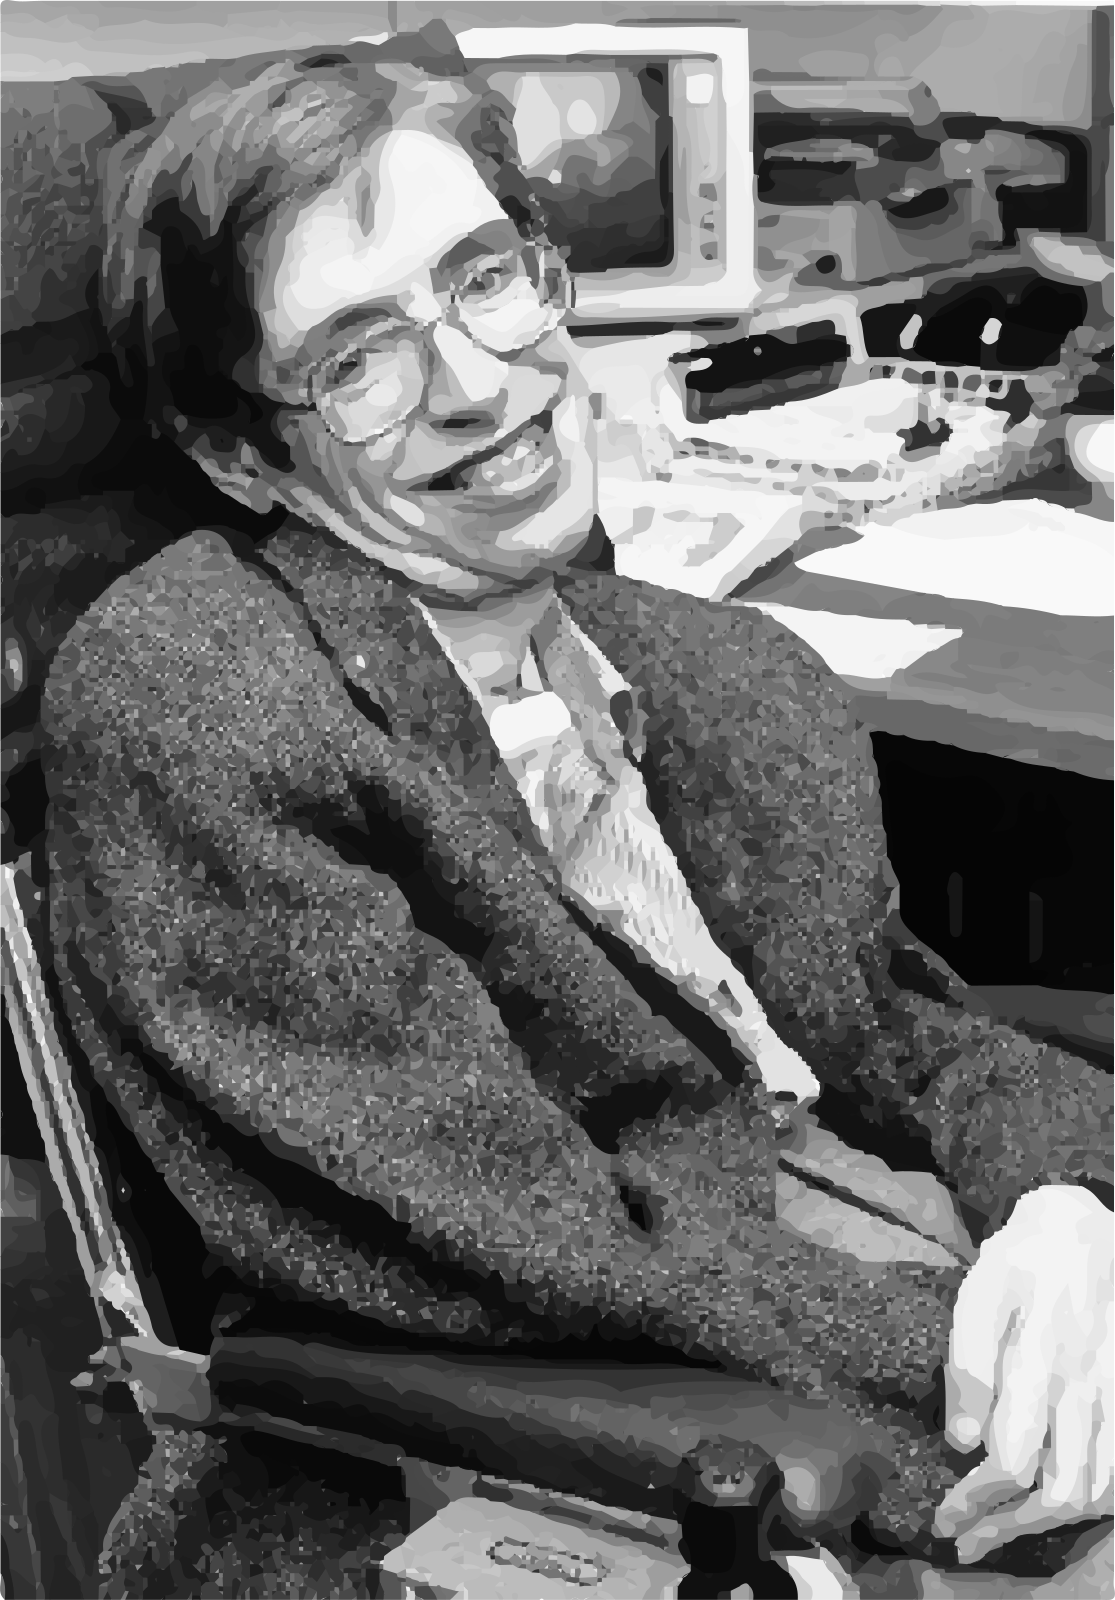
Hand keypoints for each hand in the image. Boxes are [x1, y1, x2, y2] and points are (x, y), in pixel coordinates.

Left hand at [933, 1185, 1113, 1563]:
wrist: (1081, 1233)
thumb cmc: (1020, 1263)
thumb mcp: (978, 1296)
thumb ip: (968, 1365)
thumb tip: (961, 1442)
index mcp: (1042, 1363)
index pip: (1016, 1459)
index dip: (979, 1498)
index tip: (946, 1512)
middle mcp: (1086, 1390)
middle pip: (1062, 1491)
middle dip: (1010, 1526)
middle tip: (964, 1537)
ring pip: (1098, 1491)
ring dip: (1048, 1524)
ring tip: (999, 1531)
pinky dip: (1090, 1502)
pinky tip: (1052, 1507)